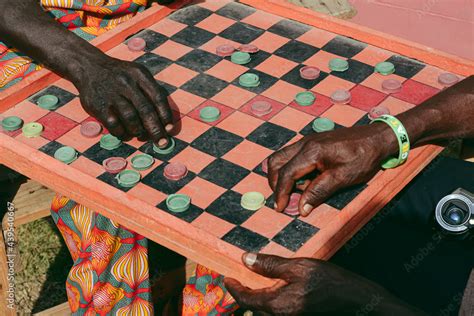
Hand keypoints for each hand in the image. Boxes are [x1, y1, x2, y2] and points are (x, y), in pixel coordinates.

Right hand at [73, 56, 172, 145]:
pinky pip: (114, 124)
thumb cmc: (120, 75)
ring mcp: (111, 94)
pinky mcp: (98, 105)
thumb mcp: (137, 74)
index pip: (158, 97)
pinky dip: (121, 132)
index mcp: (139, 75)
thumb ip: (151, 91)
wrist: (88, 66)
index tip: (169, 129)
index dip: (165, 115)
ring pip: (131, 118)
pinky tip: (124, 134)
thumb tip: (166, 120)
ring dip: (138, 131)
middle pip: (145, 110)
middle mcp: (126, 83)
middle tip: (162, 142)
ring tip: (141, 135)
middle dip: (156, 130)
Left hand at [224, 253, 421, 314]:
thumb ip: (270, 264)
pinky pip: (276, 312)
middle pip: (253, 309)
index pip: (246, 299)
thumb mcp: (298, 267)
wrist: (355, 299)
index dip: (234, 288)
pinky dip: (268, 303)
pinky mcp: (298, 315)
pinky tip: (273, 290)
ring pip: (264, 312)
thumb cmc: (328, 281)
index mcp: (277, 305)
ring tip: (252, 286)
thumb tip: (246, 259)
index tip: (227, 278)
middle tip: (237, 282)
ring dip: (254, 301)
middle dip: (243, 297)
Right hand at [268, 123, 396, 215]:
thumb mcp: (342, 178)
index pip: (286, 174)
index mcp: (311, 152)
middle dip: (275, 183)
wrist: (377, 137)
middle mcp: (304, 143)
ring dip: (280, 175)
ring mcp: (307, 140)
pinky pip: (291, 154)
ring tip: (292, 191)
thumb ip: (319, 191)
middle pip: (276, 162)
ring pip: (281, 157)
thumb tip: (301, 208)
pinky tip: (302, 180)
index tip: (280, 208)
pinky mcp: (312, 142)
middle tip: (282, 200)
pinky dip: (289, 168)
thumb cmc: (363, 157)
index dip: (280, 193)